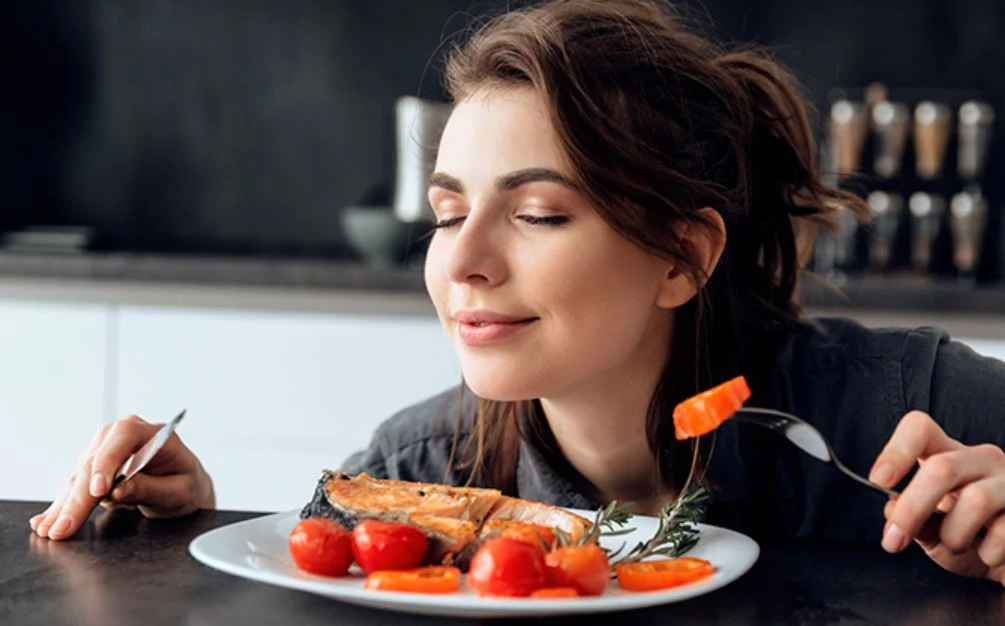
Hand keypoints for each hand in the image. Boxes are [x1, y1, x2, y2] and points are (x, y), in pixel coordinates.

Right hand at [29, 414, 214, 540]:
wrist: (184, 486)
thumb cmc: (186, 484)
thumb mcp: (179, 490)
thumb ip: (150, 488)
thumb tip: (119, 490)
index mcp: (152, 433)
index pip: (124, 435)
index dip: (107, 462)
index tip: (98, 489)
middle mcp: (124, 436)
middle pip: (95, 460)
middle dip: (79, 497)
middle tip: (65, 526)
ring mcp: (105, 450)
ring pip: (79, 475)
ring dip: (64, 505)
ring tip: (52, 529)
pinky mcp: (93, 468)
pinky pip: (74, 486)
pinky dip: (61, 505)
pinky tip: (46, 521)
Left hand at [869, 411, 1004, 583]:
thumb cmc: (966, 537)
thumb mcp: (930, 529)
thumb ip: (910, 517)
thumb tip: (892, 509)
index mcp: (947, 455)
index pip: (921, 430)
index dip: (897, 451)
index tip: (878, 480)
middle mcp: (981, 460)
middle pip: (942, 468)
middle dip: (912, 509)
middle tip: (893, 540)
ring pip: (975, 500)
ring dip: (954, 535)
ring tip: (956, 545)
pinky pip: (1004, 532)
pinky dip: (986, 552)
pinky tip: (986, 553)